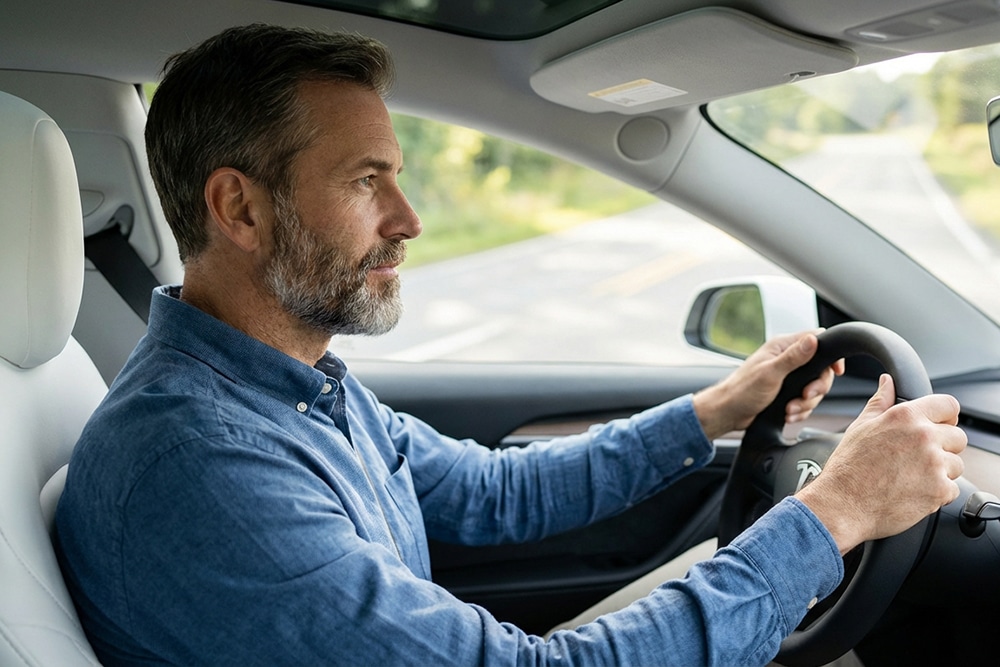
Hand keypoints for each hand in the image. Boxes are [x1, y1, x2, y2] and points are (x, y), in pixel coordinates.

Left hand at [692, 330, 844, 439]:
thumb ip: (793, 357)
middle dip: (816, 388)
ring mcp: (788, 376)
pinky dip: (800, 410)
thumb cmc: (742, 390)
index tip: (836, 371)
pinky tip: (788, 415)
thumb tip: (813, 339)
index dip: (831, 355)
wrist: (729, 413)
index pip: (817, 340)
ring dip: (806, 403)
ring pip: (814, 388)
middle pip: (821, 369)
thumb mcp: (770, 373)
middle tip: (805, 396)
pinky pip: (805, 401)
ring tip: (790, 410)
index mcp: (782, 347)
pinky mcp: (787, 393)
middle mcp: (787, 359)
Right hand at [796, 374, 966, 553]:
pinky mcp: (940, 490)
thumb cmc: (848, 467)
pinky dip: (937, 493)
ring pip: (956, 464)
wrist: (843, 503)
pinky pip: (952, 489)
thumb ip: (881, 401)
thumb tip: (888, 382)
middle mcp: (924, 437)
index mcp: (905, 416)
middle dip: (943, 447)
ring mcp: (934, 464)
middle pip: (958, 436)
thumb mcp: (861, 426)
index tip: (938, 426)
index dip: (945, 416)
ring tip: (911, 477)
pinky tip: (913, 492)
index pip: (949, 405)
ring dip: (941, 471)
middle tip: (917, 458)